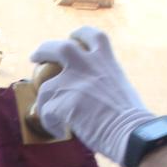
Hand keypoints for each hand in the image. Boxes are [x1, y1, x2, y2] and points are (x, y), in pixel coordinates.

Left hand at [30, 27, 154, 165]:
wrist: (130, 132)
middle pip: (59, 47)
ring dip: (45, 102)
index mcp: (105, 60)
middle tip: (35, 57)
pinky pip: (45, 111)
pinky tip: (59, 131)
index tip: (72, 37)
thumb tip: (92, 89)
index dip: (79, 34)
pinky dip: (50, 122)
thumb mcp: (121, 86)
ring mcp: (73, 82)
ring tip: (50, 115)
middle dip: (44, 49)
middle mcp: (87, 65)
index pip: (91, 35)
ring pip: (45, 87)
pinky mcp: (62, 102)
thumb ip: (104, 80)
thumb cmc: (131, 118)